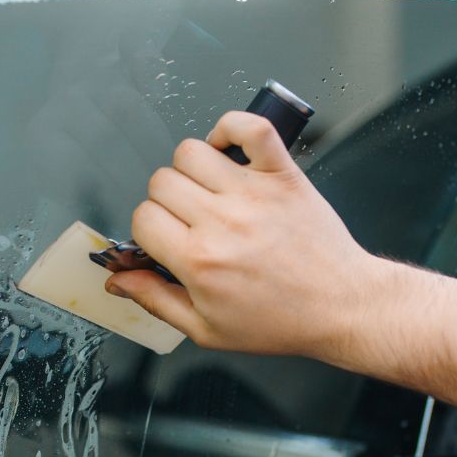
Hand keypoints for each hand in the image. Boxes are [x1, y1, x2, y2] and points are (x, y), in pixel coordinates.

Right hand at [105, 110, 375, 362]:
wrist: (339, 307)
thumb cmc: (278, 322)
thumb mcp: (207, 329)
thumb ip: (156, 301)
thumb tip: (117, 280)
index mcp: (199, 261)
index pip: (143, 218)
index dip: (148, 231)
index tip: (166, 242)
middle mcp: (222, 221)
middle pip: (161, 182)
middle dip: (165, 202)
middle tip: (188, 222)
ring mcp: (253, 193)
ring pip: (191, 151)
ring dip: (191, 169)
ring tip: (208, 192)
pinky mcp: (282, 175)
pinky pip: (249, 126)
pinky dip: (231, 128)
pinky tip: (229, 153)